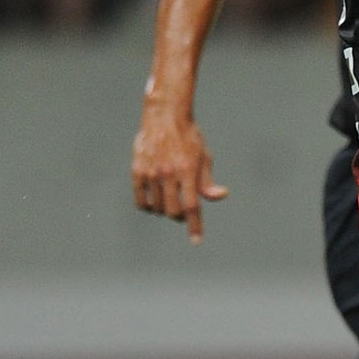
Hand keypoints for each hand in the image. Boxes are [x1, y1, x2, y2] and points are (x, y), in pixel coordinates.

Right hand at [132, 108, 227, 243]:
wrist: (164, 117)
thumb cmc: (189, 138)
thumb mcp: (204, 157)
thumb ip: (208, 181)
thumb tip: (221, 196)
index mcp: (187, 171)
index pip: (191, 206)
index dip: (195, 226)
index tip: (196, 241)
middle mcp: (168, 173)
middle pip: (173, 211)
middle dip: (180, 217)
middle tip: (183, 211)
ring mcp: (151, 173)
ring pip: (158, 208)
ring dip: (166, 211)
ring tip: (170, 200)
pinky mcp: (137, 171)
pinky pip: (141, 201)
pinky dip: (149, 207)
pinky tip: (154, 203)